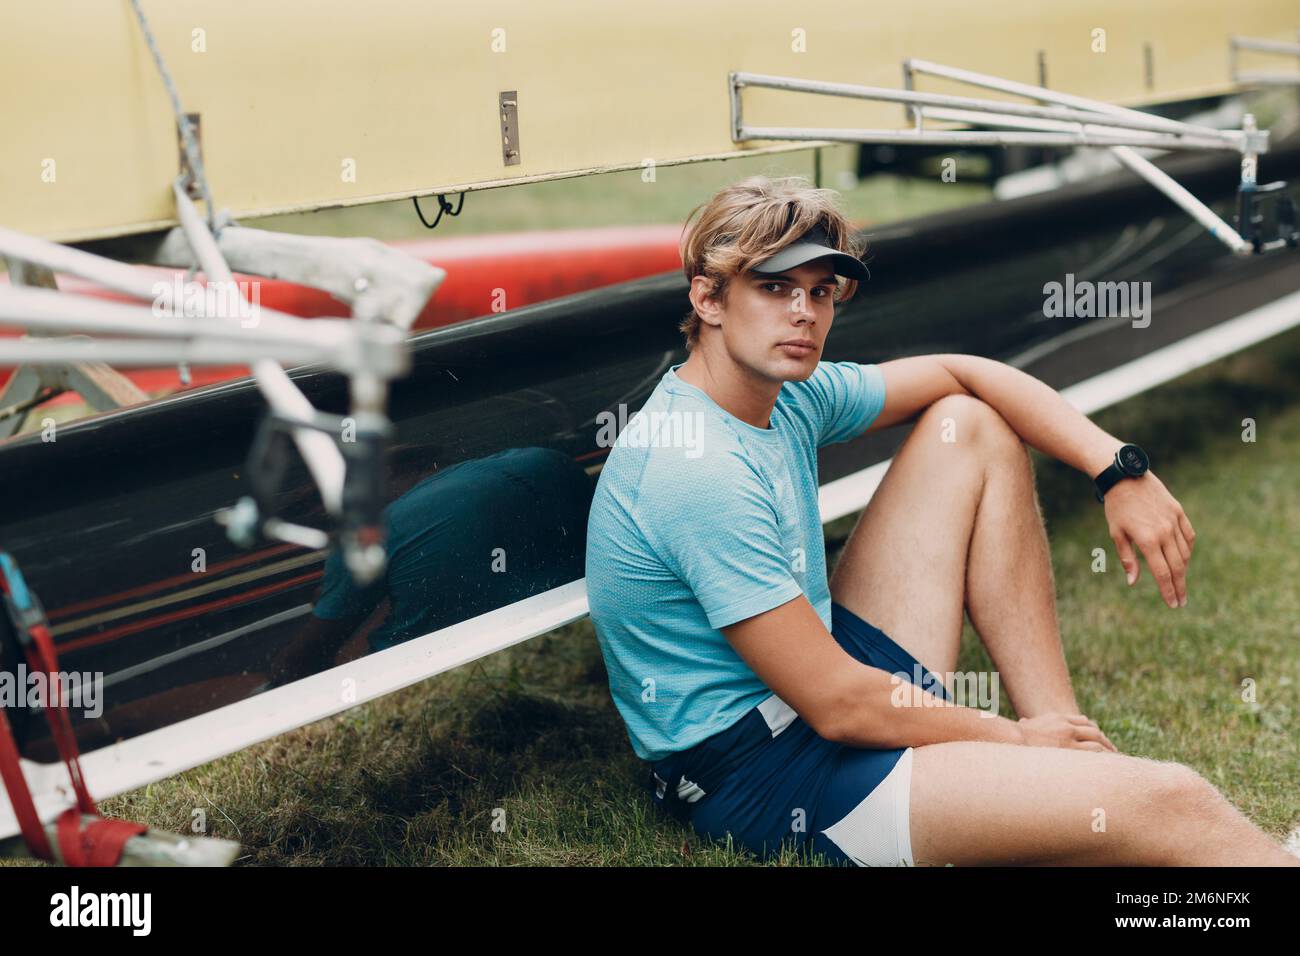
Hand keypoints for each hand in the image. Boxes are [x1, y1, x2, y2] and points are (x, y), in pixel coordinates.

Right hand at [1017, 713, 1116, 751]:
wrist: (1011, 737)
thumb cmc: (1013, 734)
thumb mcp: (1024, 725)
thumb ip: (1027, 724)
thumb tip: (1023, 722)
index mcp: (1056, 718)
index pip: (1082, 721)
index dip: (1092, 729)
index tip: (1098, 738)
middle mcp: (1066, 726)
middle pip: (1093, 730)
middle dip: (1104, 741)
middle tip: (1112, 750)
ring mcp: (1069, 737)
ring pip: (1097, 742)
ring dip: (1108, 751)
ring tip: (1114, 761)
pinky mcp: (1070, 750)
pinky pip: (1093, 753)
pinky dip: (1103, 758)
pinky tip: (1107, 766)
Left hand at [1104, 470, 1195, 608]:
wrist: (1126, 477)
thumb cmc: (1117, 508)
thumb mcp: (1117, 534)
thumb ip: (1128, 559)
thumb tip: (1133, 582)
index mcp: (1147, 540)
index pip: (1162, 572)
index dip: (1168, 590)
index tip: (1173, 604)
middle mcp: (1165, 532)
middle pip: (1177, 566)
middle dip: (1179, 586)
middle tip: (1181, 601)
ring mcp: (1174, 521)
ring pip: (1185, 552)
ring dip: (1184, 569)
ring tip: (1180, 582)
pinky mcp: (1179, 512)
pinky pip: (1189, 536)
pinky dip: (1188, 549)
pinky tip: (1184, 558)